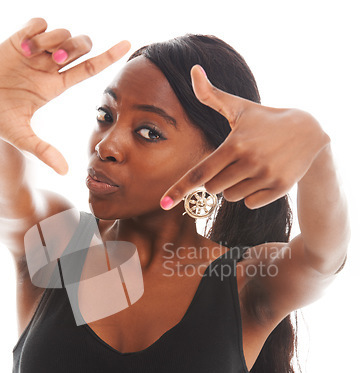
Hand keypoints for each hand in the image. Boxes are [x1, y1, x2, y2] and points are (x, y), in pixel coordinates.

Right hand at [0, 18, 130, 174]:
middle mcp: (51, 67)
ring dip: (52, 39)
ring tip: (30, 53)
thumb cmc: (4, 122)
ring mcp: (36, 53)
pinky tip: (22, 45)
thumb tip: (64, 171)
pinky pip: (37, 23)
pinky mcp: (18, 40)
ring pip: (60, 32)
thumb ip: (43, 151)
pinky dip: (34, 30)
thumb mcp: (22, 137)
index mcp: (57, 86)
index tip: (127, 45)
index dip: (109, 56)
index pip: (89, 69)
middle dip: (74, 47)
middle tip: (58, 58)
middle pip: (79, 46)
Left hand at [160, 65, 329, 209]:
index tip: (163, 203)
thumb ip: (211, 95)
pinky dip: (252, 195)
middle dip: (216, 179)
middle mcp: (249, 161)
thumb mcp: (239, 106)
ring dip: (234, 187)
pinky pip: (250, 203)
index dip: (179, 189)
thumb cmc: (265, 119)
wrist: (309, 132)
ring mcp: (266, 176)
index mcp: (234, 144)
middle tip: (234, 162)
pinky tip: (263, 176)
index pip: (199, 173)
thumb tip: (193, 70)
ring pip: (231, 197)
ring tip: (251, 167)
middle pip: (213, 188)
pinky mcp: (280, 188)